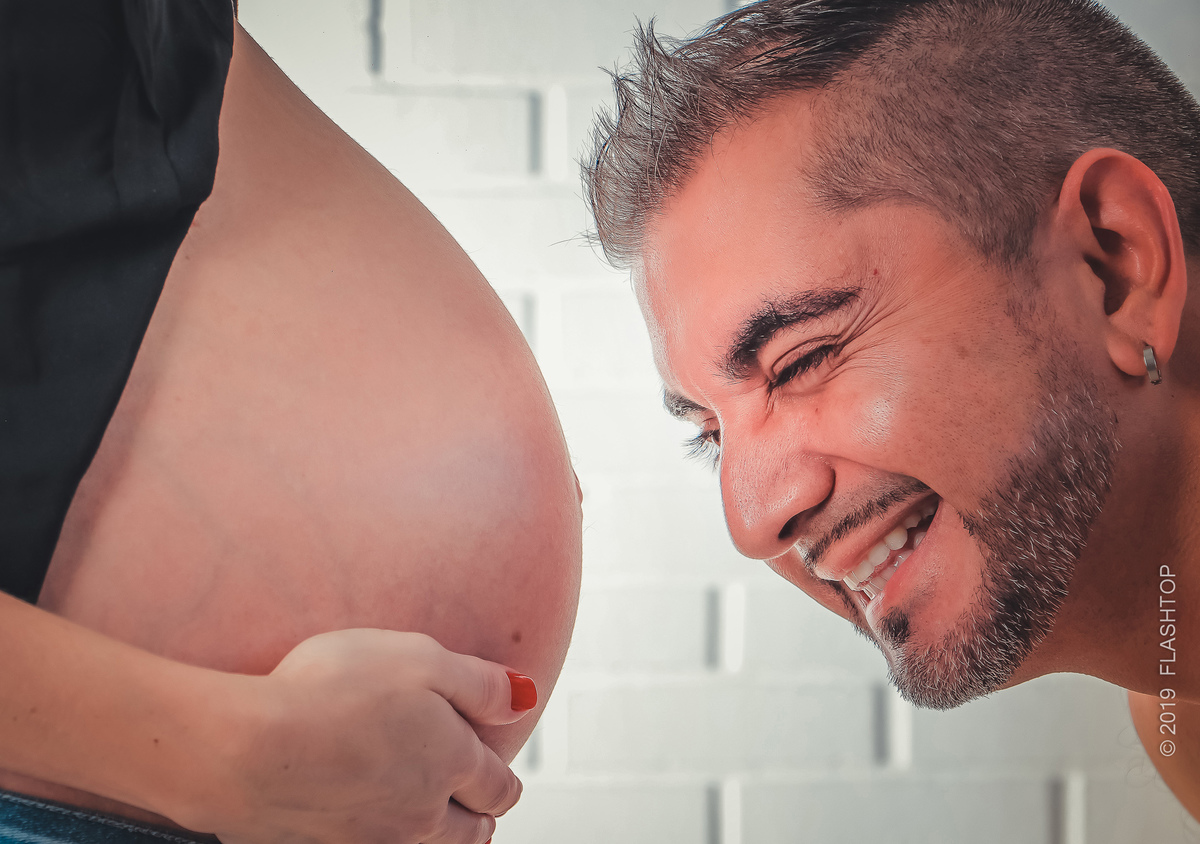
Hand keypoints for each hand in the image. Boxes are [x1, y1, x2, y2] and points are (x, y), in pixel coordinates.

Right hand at [186, 630, 533, 843]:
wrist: (244, 749)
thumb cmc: (330, 692)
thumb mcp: (421, 658)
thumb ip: (480, 682)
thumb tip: (522, 699)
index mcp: (453, 762)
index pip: (499, 786)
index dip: (500, 776)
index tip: (495, 769)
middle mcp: (422, 813)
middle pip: (471, 831)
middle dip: (477, 813)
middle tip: (473, 799)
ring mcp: (374, 838)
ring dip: (435, 831)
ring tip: (426, 812)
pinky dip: (380, 835)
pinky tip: (363, 812)